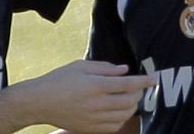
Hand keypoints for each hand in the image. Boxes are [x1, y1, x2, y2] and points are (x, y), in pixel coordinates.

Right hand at [23, 60, 153, 132]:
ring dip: (132, 106)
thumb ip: (104, 68)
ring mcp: (94, 119)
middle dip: (138, 93)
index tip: (153, 79)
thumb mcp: (80, 66)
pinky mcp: (90, 129)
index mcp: (95, 85)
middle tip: (138, 87)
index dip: (143, 82)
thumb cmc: (59, 80)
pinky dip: (121, 119)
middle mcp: (97, 103)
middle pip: (129, 101)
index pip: (127, 84)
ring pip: (124, 115)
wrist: (40, 102)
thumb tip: (125, 70)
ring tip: (130, 98)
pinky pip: (114, 127)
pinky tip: (118, 110)